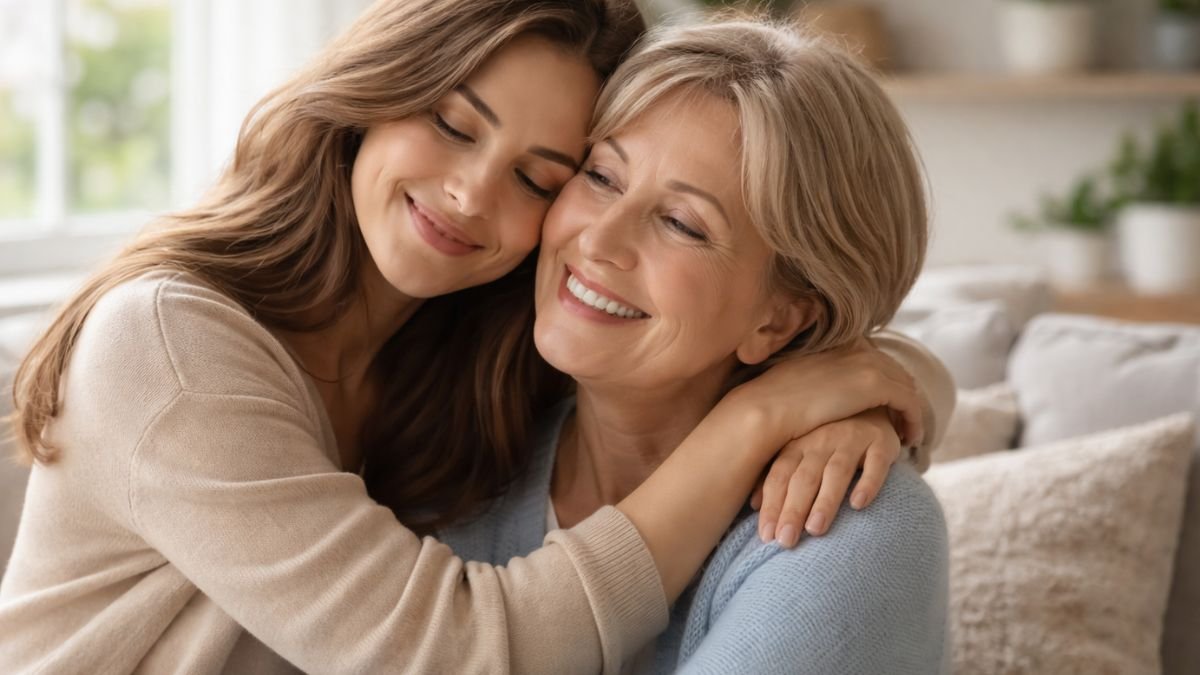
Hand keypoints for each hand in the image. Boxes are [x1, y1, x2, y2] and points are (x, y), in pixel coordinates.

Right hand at [718, 337, 922, 462]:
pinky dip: (914, 420)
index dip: (884, 380)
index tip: (885, 405)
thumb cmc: (774, 404)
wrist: (769, 410)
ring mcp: (868, 364)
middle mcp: (856, 348)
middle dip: (902, 394)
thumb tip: (820, 394)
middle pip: (894, 370)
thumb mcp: (796, 381)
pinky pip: (910, 402)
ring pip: (906, 386)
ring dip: (910, 409)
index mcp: (838, 344)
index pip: (873, 358)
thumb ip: (816, 379)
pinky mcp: (877, 385)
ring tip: (908, 433)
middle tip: (902, 420)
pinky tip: (910, 440)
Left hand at [749, 407, 900, 547]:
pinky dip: (868, 483)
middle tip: (786, 541)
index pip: (780, 476)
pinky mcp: (882, 442)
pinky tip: (859, 504)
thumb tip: (753, 505)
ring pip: (837, 471)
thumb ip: (780, 477)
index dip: (772, 505)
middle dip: (793, 510)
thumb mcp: (802, 453)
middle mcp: (822, 439)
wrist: (871, 409)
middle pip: (805, 477)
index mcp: (798, 443)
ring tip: (815, 529)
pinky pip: (876, 463)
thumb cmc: (830, 441)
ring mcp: (852, 438)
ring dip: (825, 501)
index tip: (766, 536)